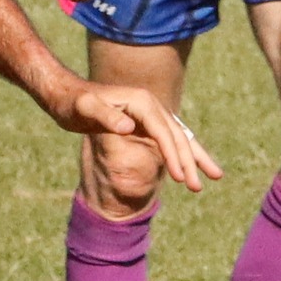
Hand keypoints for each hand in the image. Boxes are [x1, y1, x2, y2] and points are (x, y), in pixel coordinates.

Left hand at [52, 83, 222, 192]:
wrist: (64, 93)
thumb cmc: (72, 102)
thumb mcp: (84, 109)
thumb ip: (104, 116)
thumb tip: (128, 127)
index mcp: (141, 102)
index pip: (164, 132)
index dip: (173, 156)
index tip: (180, 178)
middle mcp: (150, 105)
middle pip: (177, 136)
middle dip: (190, 162)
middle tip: (199, 187)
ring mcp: (149, 112)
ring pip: (179, 136)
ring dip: (194, 157)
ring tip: (215, 176)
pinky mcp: (145, 120)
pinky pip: (169, 137)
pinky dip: (182, 152)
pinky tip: (192, 165)